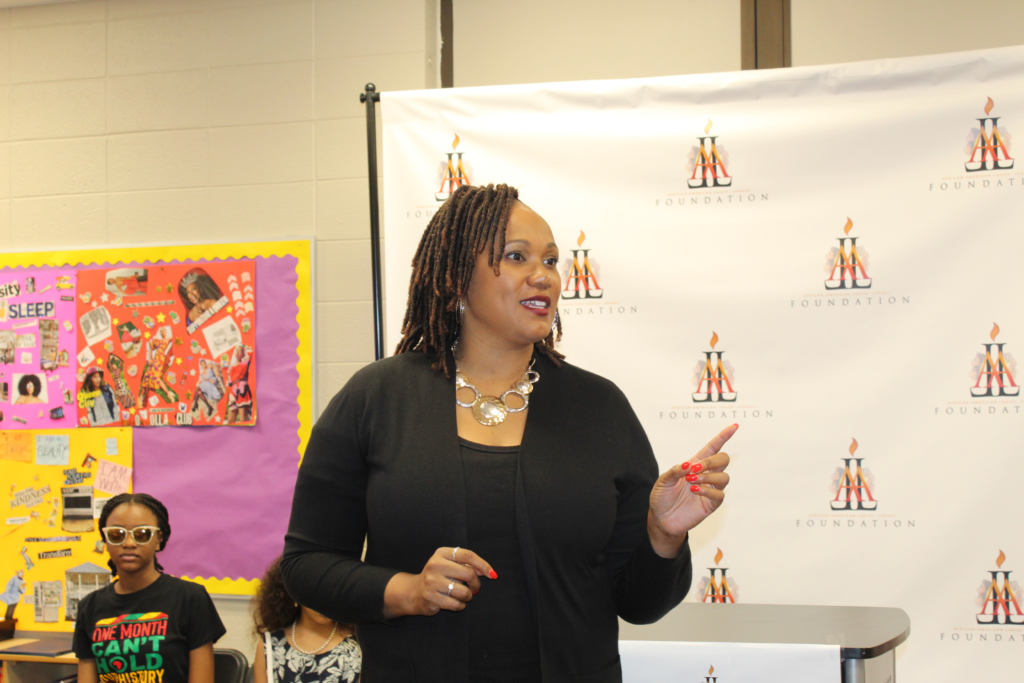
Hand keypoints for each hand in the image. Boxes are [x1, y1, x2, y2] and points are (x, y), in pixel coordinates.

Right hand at [382, 547, 496, 617]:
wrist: (415, 592)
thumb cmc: (438, 577)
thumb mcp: (450, 565)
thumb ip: (467, 565)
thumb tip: (488, 572)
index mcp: (441, 553)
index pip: (467, 555)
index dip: (483, 565)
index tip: (492, 574)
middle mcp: (435, 565)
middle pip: (468, 573)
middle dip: (476, 584)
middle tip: (475, 588)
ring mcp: (431, 581)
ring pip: (464, 592)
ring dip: (468, 596)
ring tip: (463, 596)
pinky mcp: (430, 597)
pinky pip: (456, 604)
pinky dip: (461, 605)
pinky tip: (456, 603)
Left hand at [647, 424, 734, 557]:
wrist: (661, 519)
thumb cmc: (662, 497)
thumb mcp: (662, 481)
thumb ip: (674, 471)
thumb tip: (688, 464)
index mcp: (695, 464)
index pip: (713, 447)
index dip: (723, 436)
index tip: (734, 426)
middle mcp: (706, 475)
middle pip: (723, 459)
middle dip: (713, 461)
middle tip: (695, 469)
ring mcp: (710, 489)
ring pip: (724, 477)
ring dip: (709, 477)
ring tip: (691, 482)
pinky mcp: (711, 504)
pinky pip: (720, 495)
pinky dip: (708, 491)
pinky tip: (695, 491)